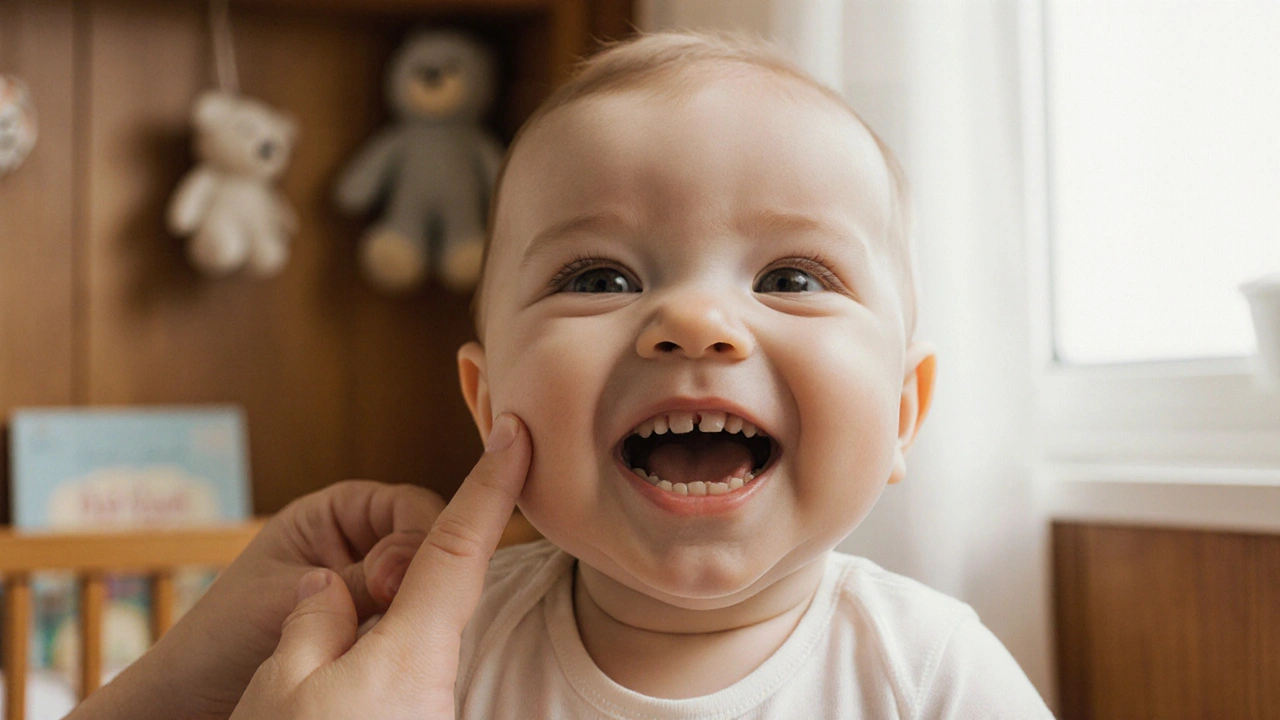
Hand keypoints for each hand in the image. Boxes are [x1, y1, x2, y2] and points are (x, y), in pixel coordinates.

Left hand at [228, 413, 529, 719]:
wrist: (187, 705)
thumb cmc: (216, 643)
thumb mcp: (285, 601)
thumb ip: (355, 581)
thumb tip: (419, 569)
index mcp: (332, 515)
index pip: (406, 506)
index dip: (422, 534)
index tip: (415, 576)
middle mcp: (356, 545)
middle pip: (424, 543)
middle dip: (429, 572)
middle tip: (422, 608)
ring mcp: (366, 590)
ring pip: (422, 585)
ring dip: (424, 605)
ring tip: (424, 631)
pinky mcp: (370, 633)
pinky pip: (410, 623)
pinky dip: (415, 634)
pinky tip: (415, 649)